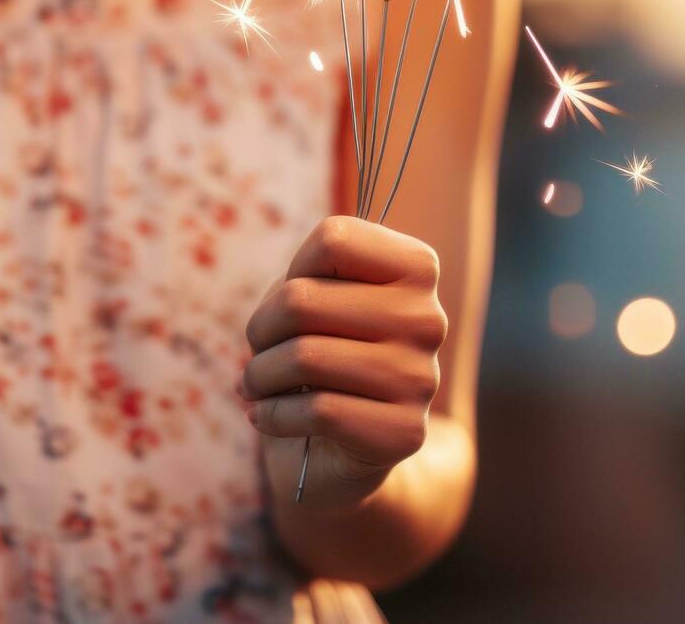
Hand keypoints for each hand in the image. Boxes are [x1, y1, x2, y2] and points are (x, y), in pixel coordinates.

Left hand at [242, 216, 446, 508]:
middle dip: (260, 329)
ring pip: (304, 358)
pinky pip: (317, 411)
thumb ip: (303, 282)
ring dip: (258, 376)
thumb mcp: (311, 300)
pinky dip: (272, 414)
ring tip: (255, 385)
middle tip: (258, 352)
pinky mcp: (404, 432)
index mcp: (417, 268)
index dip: (294, 270)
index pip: (334, 238)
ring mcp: (421, 377)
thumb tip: (287, 306)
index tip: (294, 300)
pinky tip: (266, 416)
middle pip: (302, 299)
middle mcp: (429, 318)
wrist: (344, 445)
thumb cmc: (322, 353)